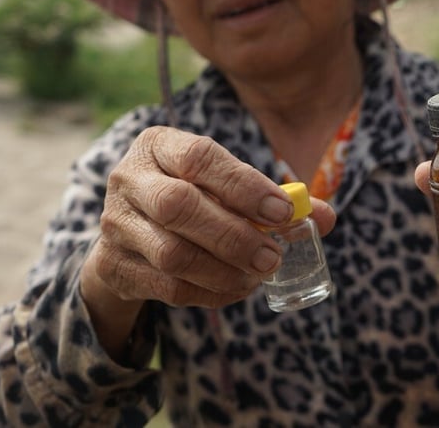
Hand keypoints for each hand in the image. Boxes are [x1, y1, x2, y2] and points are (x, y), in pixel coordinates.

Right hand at [83, 126, 335, 309]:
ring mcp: (115, 223)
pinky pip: (166, 286)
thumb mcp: (227, 186)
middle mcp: (129, 177)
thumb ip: (275, 199)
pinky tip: (235, 288)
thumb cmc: (196, 198)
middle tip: (273, 257)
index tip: (283, 212)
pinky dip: (208, 293)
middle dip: (235, 235)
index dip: (244, 186)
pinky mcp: (112, 265)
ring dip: (224, 270)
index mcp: (160, 144)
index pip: (201, 158)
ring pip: (171, 253)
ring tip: (258, 275)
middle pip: (179, 205)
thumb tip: (326, 217)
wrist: (133, 233)